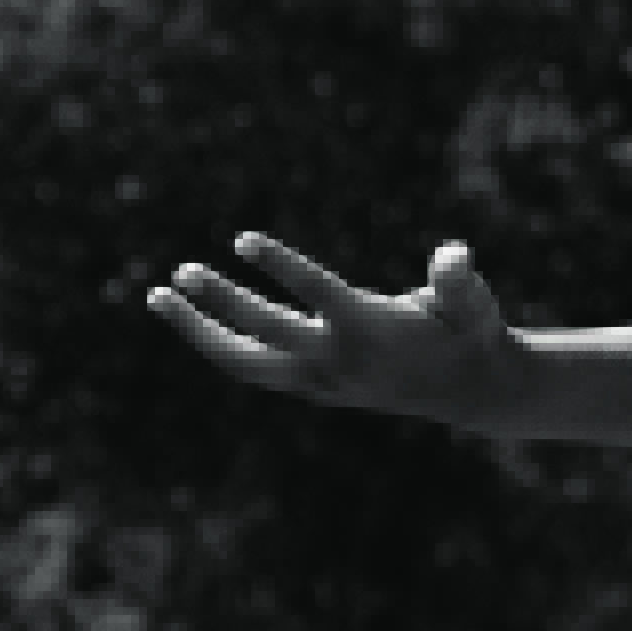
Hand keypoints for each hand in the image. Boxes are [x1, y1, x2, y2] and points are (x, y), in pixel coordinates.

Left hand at [143, 229, 525, 427]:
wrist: (467, 392)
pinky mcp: (309, 386)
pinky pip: (251, 367)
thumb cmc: (469, 331)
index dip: (280, 266)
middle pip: (264, 333)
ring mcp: (318, 379)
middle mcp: (336, 359)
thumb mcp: (475, 304)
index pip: (315, 295)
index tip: (242, 239)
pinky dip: (216, 344)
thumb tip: (454, 255)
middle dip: (219, 303)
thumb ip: (458, 281)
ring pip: (243, 360)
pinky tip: (188, 316)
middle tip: (180, 271)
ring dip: (197, 330)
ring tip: (156, 296)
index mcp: (369, 330)